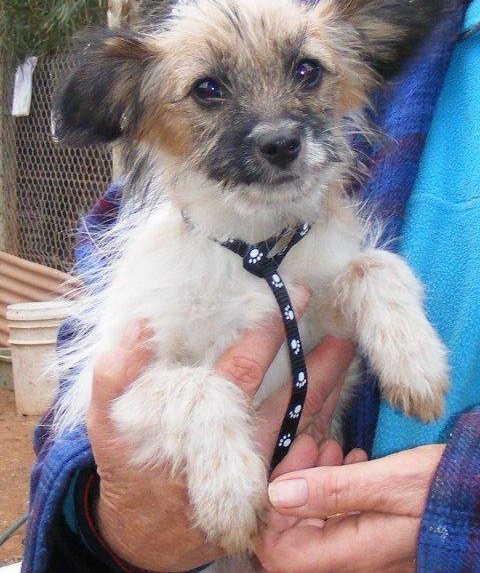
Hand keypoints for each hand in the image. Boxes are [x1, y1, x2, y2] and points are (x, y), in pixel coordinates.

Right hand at [86, 288, 354, 571]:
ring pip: (302, 426)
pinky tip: (336, 401)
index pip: (243, 366)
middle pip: (289, 399)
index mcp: (202, 419)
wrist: (145, 531)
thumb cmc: (128, 465)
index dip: (270, 331)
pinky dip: (324, 425)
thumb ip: (116, 372)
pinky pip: (303, 452)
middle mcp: (238, 444)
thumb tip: (142, 326)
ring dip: (328, 391)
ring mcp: (257, 468)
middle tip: (345, 332)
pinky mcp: (267, 484)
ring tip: (349, 357)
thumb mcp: (107, 419)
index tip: (297, 298)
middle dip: (318, 363)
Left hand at [256, 440, 444, 572]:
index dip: (272, 508)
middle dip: (295, 484)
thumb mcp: (387, 483)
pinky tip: (354, 461)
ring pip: (315, 521)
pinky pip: (338, 517)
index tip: (292, 461)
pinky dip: (337, 487)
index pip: (279, 551)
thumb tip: (275, 494)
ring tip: (335, 448)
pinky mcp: (373, 537)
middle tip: (314, 444)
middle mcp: (352, 560)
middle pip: (293, 534)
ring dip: (316, 481)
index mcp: (350, 554)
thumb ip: (332, 490)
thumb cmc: (443, 493)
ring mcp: (363, 551)